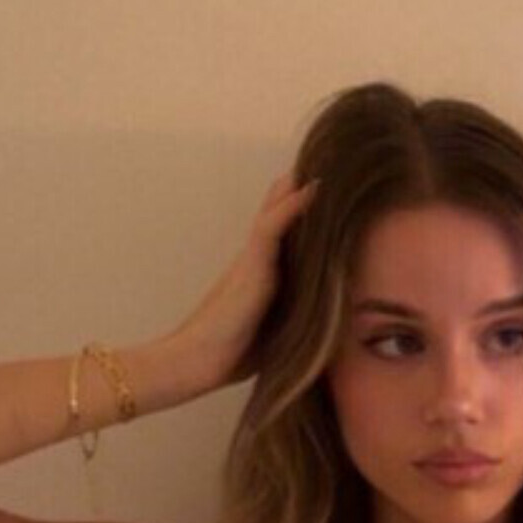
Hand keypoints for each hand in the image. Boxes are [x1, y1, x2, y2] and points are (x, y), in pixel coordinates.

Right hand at [156, 168, 319, 396]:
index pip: (284, 240)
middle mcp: (257, 262)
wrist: (195, 361)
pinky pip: (273, 226)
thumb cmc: (229, 355)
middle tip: (322, 165)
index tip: (323, 197)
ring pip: (278, 214)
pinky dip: (293, 206)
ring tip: (321, 161)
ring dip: (298, 190)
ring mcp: (252, 260)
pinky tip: (312, 187)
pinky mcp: (251, 265)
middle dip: (297, 195)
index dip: (299, 218)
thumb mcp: (273, 334)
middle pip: (280, 218)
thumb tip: (328, 328)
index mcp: (261, 277)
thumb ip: (293, 321)